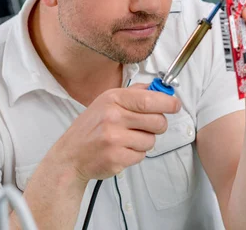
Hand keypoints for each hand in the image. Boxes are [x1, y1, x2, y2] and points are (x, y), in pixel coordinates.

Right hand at [49, 83, 180, 182]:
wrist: (70, 155)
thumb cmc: (92, 127)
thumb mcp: (107, 101)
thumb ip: (134, 93)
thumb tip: (161, 88)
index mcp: (113, 99)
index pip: (150, 99)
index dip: (168, 103)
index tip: (175, 105)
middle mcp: (113, 117)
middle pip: (157, 121)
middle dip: (158, 125)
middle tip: (147, 126)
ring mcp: (114, 139)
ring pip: (151, 140)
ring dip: (145, 141)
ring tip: (127, 139)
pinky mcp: (116, 158)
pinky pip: (141, 155)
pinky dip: (136, 154)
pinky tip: (122, 150)